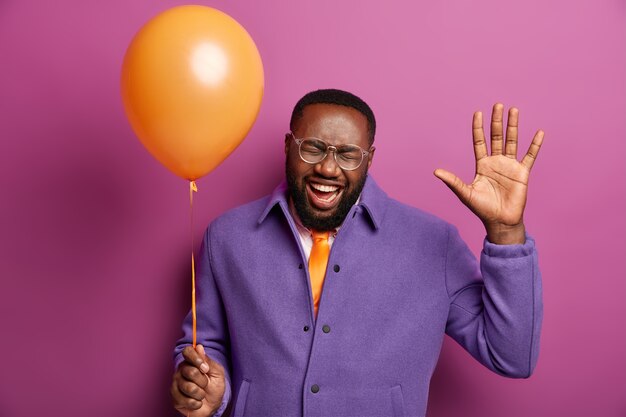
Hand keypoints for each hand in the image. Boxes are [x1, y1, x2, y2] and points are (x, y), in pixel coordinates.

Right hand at [171, 345, 225, 416]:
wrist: (213, 405)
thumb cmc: (215, 387)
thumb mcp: (217, 372)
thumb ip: (208, 361)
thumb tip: (199, 347)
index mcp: (191, 361)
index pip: (187, 351)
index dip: (196, 358)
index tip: (205, 368)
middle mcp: (181, 371)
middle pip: (190, 372)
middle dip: (203, 381)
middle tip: (206, 384)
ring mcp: (176, 384)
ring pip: (189, 387)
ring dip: (201, 393)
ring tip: (201, 394)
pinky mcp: (174, 398)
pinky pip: (186, 400)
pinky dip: (196, 403)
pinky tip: (197, 402)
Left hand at [434, 103, 543, 244]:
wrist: (500, 221)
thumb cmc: (482, 209)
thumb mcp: (465, 193)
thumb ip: (453, 181)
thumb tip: (435, 171)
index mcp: (482, 165)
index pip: (479, 141)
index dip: (478, 128)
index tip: (477, 113)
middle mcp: (496, 162)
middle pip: (496, 137)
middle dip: (496, 121)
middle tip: (497, 104)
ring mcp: (510, 166)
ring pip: (512, 141)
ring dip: (513, 126)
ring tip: (514, 110)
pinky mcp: (522, 173)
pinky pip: (530, 156)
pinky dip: (534, 145)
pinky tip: (538, 132)